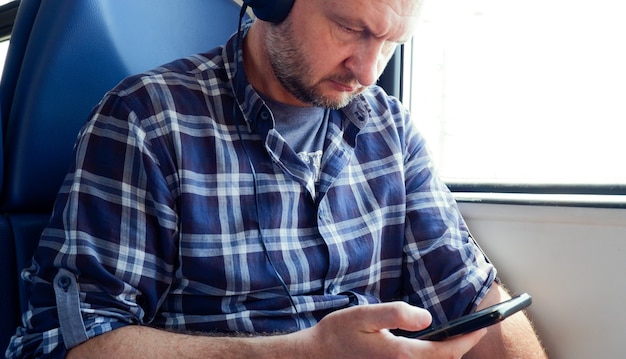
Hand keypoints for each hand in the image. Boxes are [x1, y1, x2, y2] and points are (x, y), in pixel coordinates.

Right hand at [291, 301, 485, 358]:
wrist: (317, 355)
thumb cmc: (339, 333)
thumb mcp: (364, 315)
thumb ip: (396, 314)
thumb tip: (426, 317)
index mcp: (402, 355)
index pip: (447, 352)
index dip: (468, 339)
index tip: (481, 327)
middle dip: (462, 348)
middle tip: (474, 330)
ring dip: (448, 355)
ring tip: (457, 338)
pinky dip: (433, 358)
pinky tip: (431, 347)